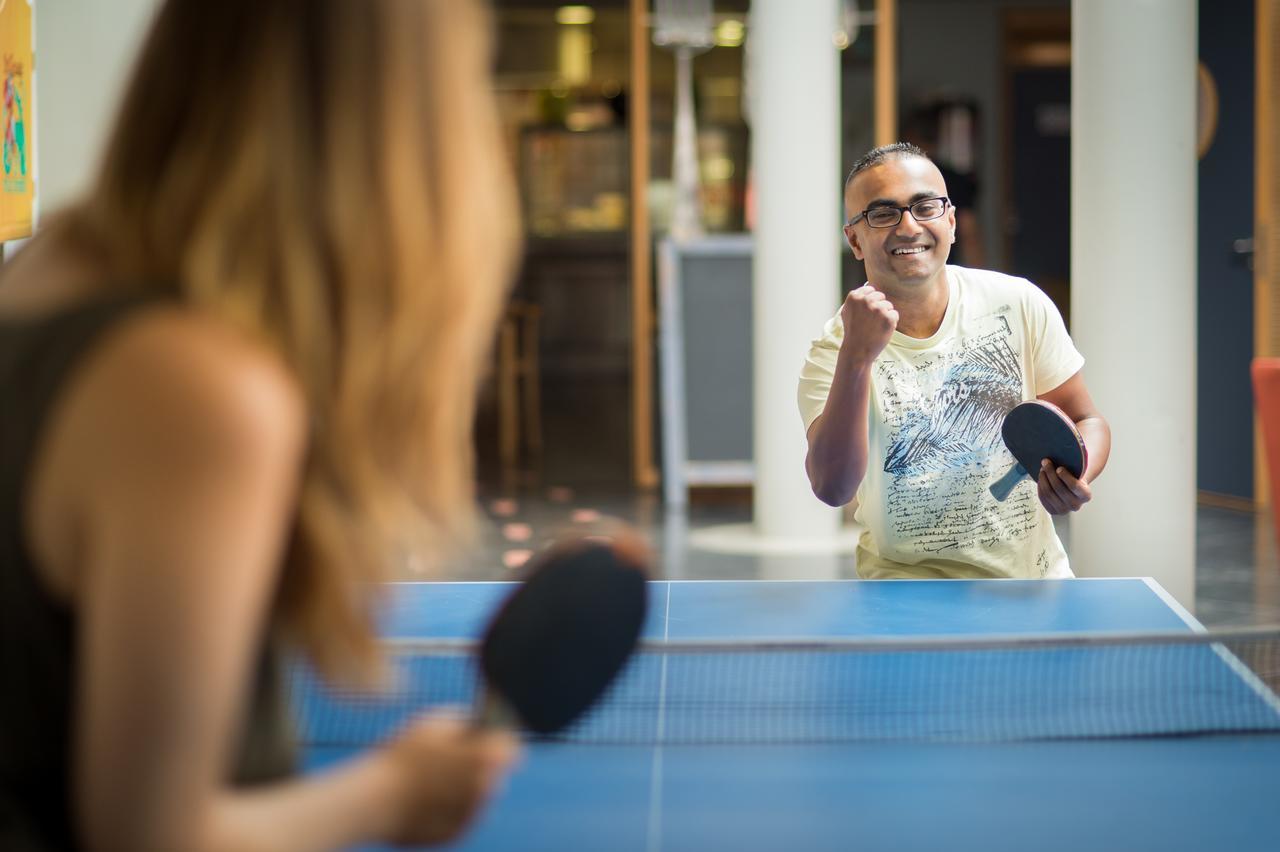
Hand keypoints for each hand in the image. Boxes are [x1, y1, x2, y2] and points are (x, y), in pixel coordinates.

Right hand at [381, 710, 520, 846]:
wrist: (373, 802)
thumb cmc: (400, 758)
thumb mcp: (432, 722)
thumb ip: (462, 720)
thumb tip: (474, 724)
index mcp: (486, 758)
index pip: (510, 748)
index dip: (496, 741)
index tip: (484, 740)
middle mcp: (486, 789)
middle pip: (492, 774)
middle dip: (476, 767)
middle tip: (449, 761)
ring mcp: (472, 816)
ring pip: (475, 798)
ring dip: (462, 790)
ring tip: (431, 782)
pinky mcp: (455, 836)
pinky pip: (458, 819)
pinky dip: (447, 811)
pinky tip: (425, 802)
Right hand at [839, 284, 898, 363]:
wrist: (857, 351)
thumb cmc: (852, 332)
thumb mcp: (847, 312)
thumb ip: (856, 298)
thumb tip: (867, 286)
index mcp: (854, 297)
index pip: (871, 290)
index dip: (870, 302)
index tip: (865, 314)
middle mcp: (866, 300)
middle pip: (881, 296)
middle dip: (878, 308)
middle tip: (870, 322)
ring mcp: (878, 309)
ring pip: (889, 305)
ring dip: (885, 316)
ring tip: (874, 327)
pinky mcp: (888, 318)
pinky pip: (895, 315)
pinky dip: (891, 323)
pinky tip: (881, 331)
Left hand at [1038, 460, 1091, 514]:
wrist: (1071, 488)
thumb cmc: (1075, 476)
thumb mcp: (1078, 470)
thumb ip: (1076, 462)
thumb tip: (1071, 445)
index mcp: (1085, 495)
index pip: (1075, 487)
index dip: (1066, 477)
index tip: (1059, 468)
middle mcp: (1076, 505)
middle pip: (1058, 488)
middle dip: (1050, 473)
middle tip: (1045, 462)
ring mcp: (1064, 510)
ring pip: (1049, 493)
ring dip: (1043, 478)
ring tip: (1042, 468)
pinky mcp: (1053, 511)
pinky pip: (1042, 497)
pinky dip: (1040, 486)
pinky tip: (1041, 478)